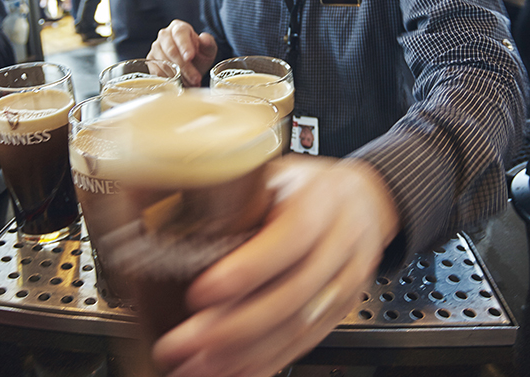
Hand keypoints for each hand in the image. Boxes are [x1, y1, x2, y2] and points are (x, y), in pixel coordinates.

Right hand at [147, 20, 217, 86]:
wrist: (190, 65)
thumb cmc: (199, 54)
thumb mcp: (208, 50)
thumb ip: (208, 43)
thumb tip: (205, 39)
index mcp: (178, 27)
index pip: (180, 34)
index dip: (184, 46)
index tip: (190, 57)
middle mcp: (164, 35)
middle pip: (171, 50)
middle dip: (184, 66)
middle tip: (196, 78)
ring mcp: (155, 48)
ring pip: (164, 63)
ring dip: (178, 76)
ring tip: (191, 83)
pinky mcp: (150, 61)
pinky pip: (157, 72)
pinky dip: (169, 80)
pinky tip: (180, 84)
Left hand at [151, 156, 400, 376]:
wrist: (365, 201)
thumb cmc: (309, 185)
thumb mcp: (277, 172)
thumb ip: (237, 191)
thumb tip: (164, 202)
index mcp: (321, 199)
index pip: (291, 237)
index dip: (248, 269)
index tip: (201, 291)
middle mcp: (340, 241)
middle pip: (292, 293)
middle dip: (233, 327)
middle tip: (184, 342)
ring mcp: (345, 280)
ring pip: (298, 326)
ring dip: (244, 353)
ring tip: (196, 365)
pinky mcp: (340, 309)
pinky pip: (305, 343)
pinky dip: (267, 362)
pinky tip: (234, 371)